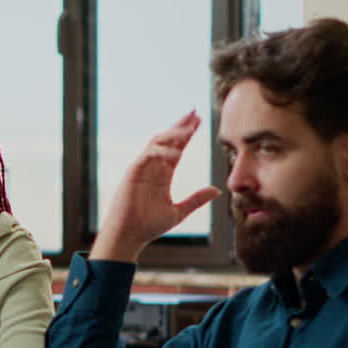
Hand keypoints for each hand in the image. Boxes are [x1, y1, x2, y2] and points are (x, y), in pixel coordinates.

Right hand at [90, 111, 220, 261]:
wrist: (129, 236)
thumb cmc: (149, 226)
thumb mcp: (179, 211)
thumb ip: (196, 199)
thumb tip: (217, 190)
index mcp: (162, 175)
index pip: (177, 148)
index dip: (188, 135)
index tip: (200, 122)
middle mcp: (152, 168)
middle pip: (167, 140)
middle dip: (180, 126)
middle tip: (194, 112)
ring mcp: (141, 168)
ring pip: (157, 142)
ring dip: (172, 133)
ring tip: (188, 127)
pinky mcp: (133, 172)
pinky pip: (148, 154)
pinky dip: (162, 151)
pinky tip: (177, 152)